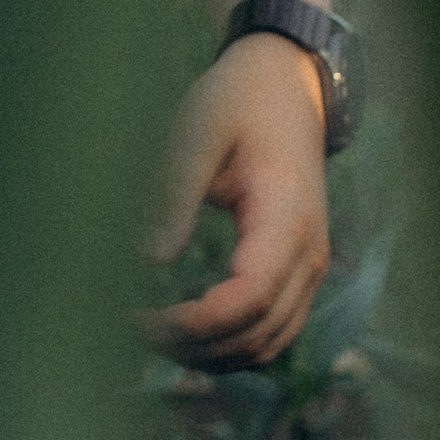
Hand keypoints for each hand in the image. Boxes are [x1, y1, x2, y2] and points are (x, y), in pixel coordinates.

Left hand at [146, 30, 331, 367]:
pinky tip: (183, 333)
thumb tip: (146, 260)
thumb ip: (175, 193)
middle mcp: (309, 253)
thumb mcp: (196, 131)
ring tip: (150, 334)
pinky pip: (272, 330)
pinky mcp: (297, 271)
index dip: (197, 322)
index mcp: (287, 217)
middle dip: (193, 346)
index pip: (250, 297)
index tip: (141, 318)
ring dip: (211, 354)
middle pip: (259, 333)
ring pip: (269, 344)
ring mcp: (310, 267)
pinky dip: (230, 345)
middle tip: (130, 328)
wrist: (286, 85)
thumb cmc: (236, 101)